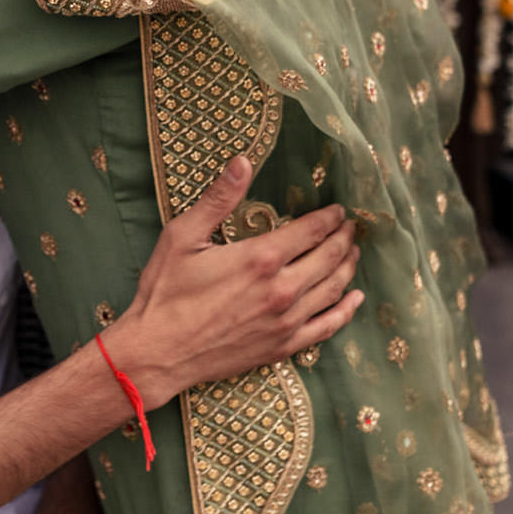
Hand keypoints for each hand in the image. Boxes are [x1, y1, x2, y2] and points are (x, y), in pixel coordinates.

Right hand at [103, 155, 362, 406]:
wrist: (158, 353)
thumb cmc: (165, 293)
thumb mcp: (183, 236)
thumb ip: (218, 199)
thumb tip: (242, 161)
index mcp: (260, 258)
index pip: (311, 230)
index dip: (329, 217)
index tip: (338, 210)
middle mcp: (282, 290)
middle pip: (329, 257)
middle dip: (344, 238)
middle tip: (351, 227)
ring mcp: (286, 321)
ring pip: (333, 289)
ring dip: (348, 267)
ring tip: (354, 252)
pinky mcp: (283, 347)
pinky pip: (327, 327)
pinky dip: (346, 310)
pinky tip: (355, 299)